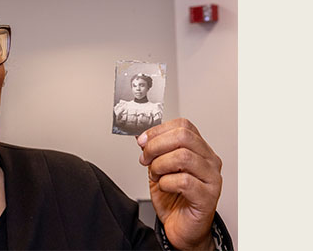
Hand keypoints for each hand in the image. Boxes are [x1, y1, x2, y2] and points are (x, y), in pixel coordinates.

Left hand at [137, 118, 221, 249]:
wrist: (181, 228)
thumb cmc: (173, 199)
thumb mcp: (158, 169)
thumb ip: (153, 151)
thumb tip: (141, 135)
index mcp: (199, 150)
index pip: (183, 126)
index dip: (158, 130)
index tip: (142, 140)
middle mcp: (209, 160)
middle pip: (183, 136)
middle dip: (156, 146)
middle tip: (145, 159)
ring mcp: (212, 178)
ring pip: (182, 156)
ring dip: (160, 165)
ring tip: (155, 175)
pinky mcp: (208, 196)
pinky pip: (183, 181)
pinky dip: (166, 183)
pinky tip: (164, 187)